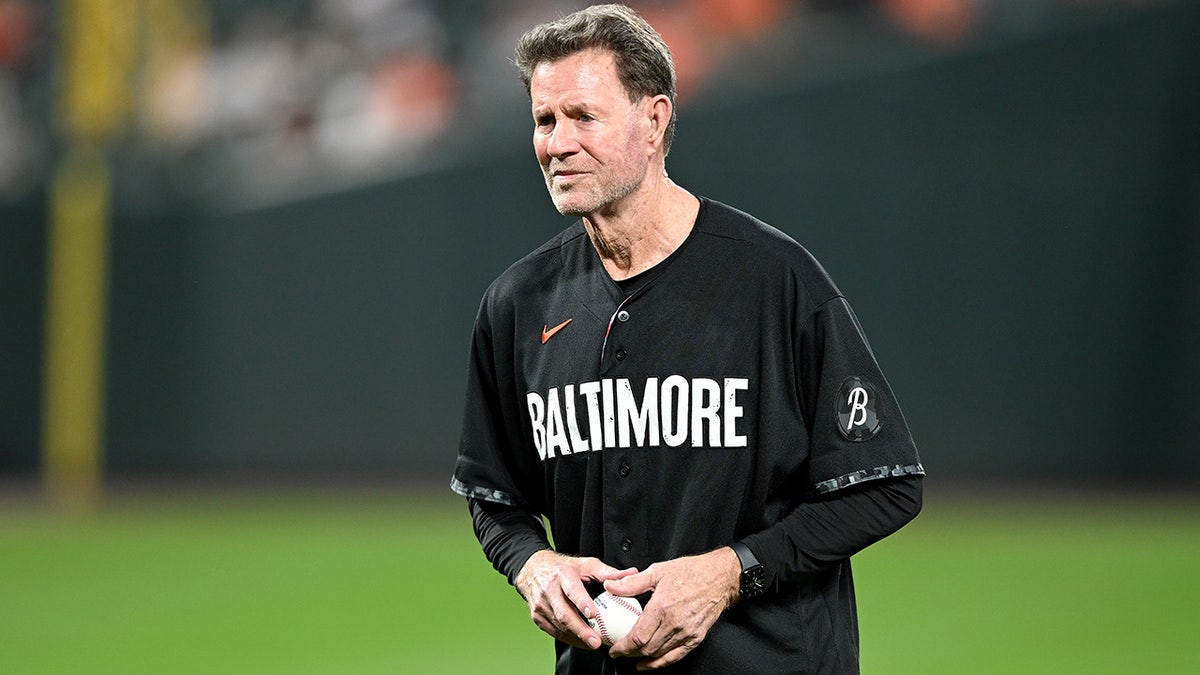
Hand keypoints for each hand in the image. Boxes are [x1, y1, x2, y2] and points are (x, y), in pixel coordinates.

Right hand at [515, 549, 636, 649]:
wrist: (534, 570)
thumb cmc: (564, 568)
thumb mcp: (586, 564)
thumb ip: (609, 572)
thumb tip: (632, 574)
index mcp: (562, 575)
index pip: (572, 590)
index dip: (582, 602)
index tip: (594, 615)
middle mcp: (549, 590)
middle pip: (564, 613)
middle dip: (581, 630)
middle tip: (596, 641)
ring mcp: (541, 605)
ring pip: (559, 626)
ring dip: (577, 637)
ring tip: (593, 643)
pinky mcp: (537, 617)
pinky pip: (554, 632)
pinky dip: (569, 639)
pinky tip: (581, 642)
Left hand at [603, 547, 740, 669]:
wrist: (720, 577)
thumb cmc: (692, 572)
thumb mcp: (657, 571)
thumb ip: (632, 582)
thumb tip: (611, 586)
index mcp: (662, 607)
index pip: (637, 636)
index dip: (623, 647)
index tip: (614, 649)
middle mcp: (674, 623)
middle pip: (647, 649)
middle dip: (630, 654)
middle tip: (620, 652)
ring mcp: (686, 632)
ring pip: (660, 655)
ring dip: (643, 659)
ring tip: (632, 657)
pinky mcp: (696, 637)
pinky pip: (676, 656)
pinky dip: (661, 663)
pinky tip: (652, 663)